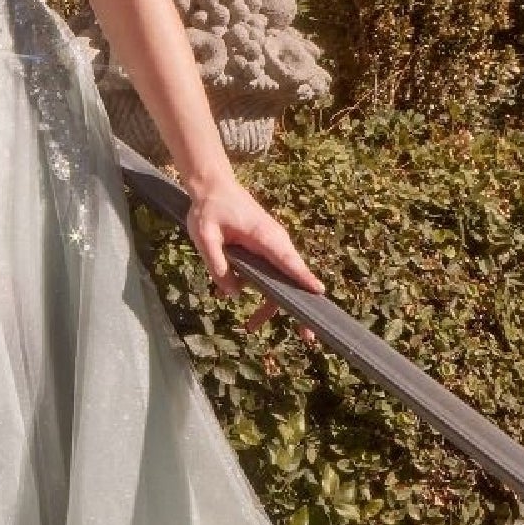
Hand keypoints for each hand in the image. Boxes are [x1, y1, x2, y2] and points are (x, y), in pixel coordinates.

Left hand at [186, 174, 324, 338]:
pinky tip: (237, 303)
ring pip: (279, 281)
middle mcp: (276, 243)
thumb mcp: (204, 236)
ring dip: (270, 305)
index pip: (289, 261)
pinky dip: (259, 292)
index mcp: (265, 237)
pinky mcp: (264, 250)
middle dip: (299, 307)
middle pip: (292, 279)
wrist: (213, 186)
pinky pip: (268, 275)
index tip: (319, 294)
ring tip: (251, 326)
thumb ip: (217, 264)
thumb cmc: (209, 208)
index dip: (303, 279)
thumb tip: (231, 294)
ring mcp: (272, 247)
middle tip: (307, 337)